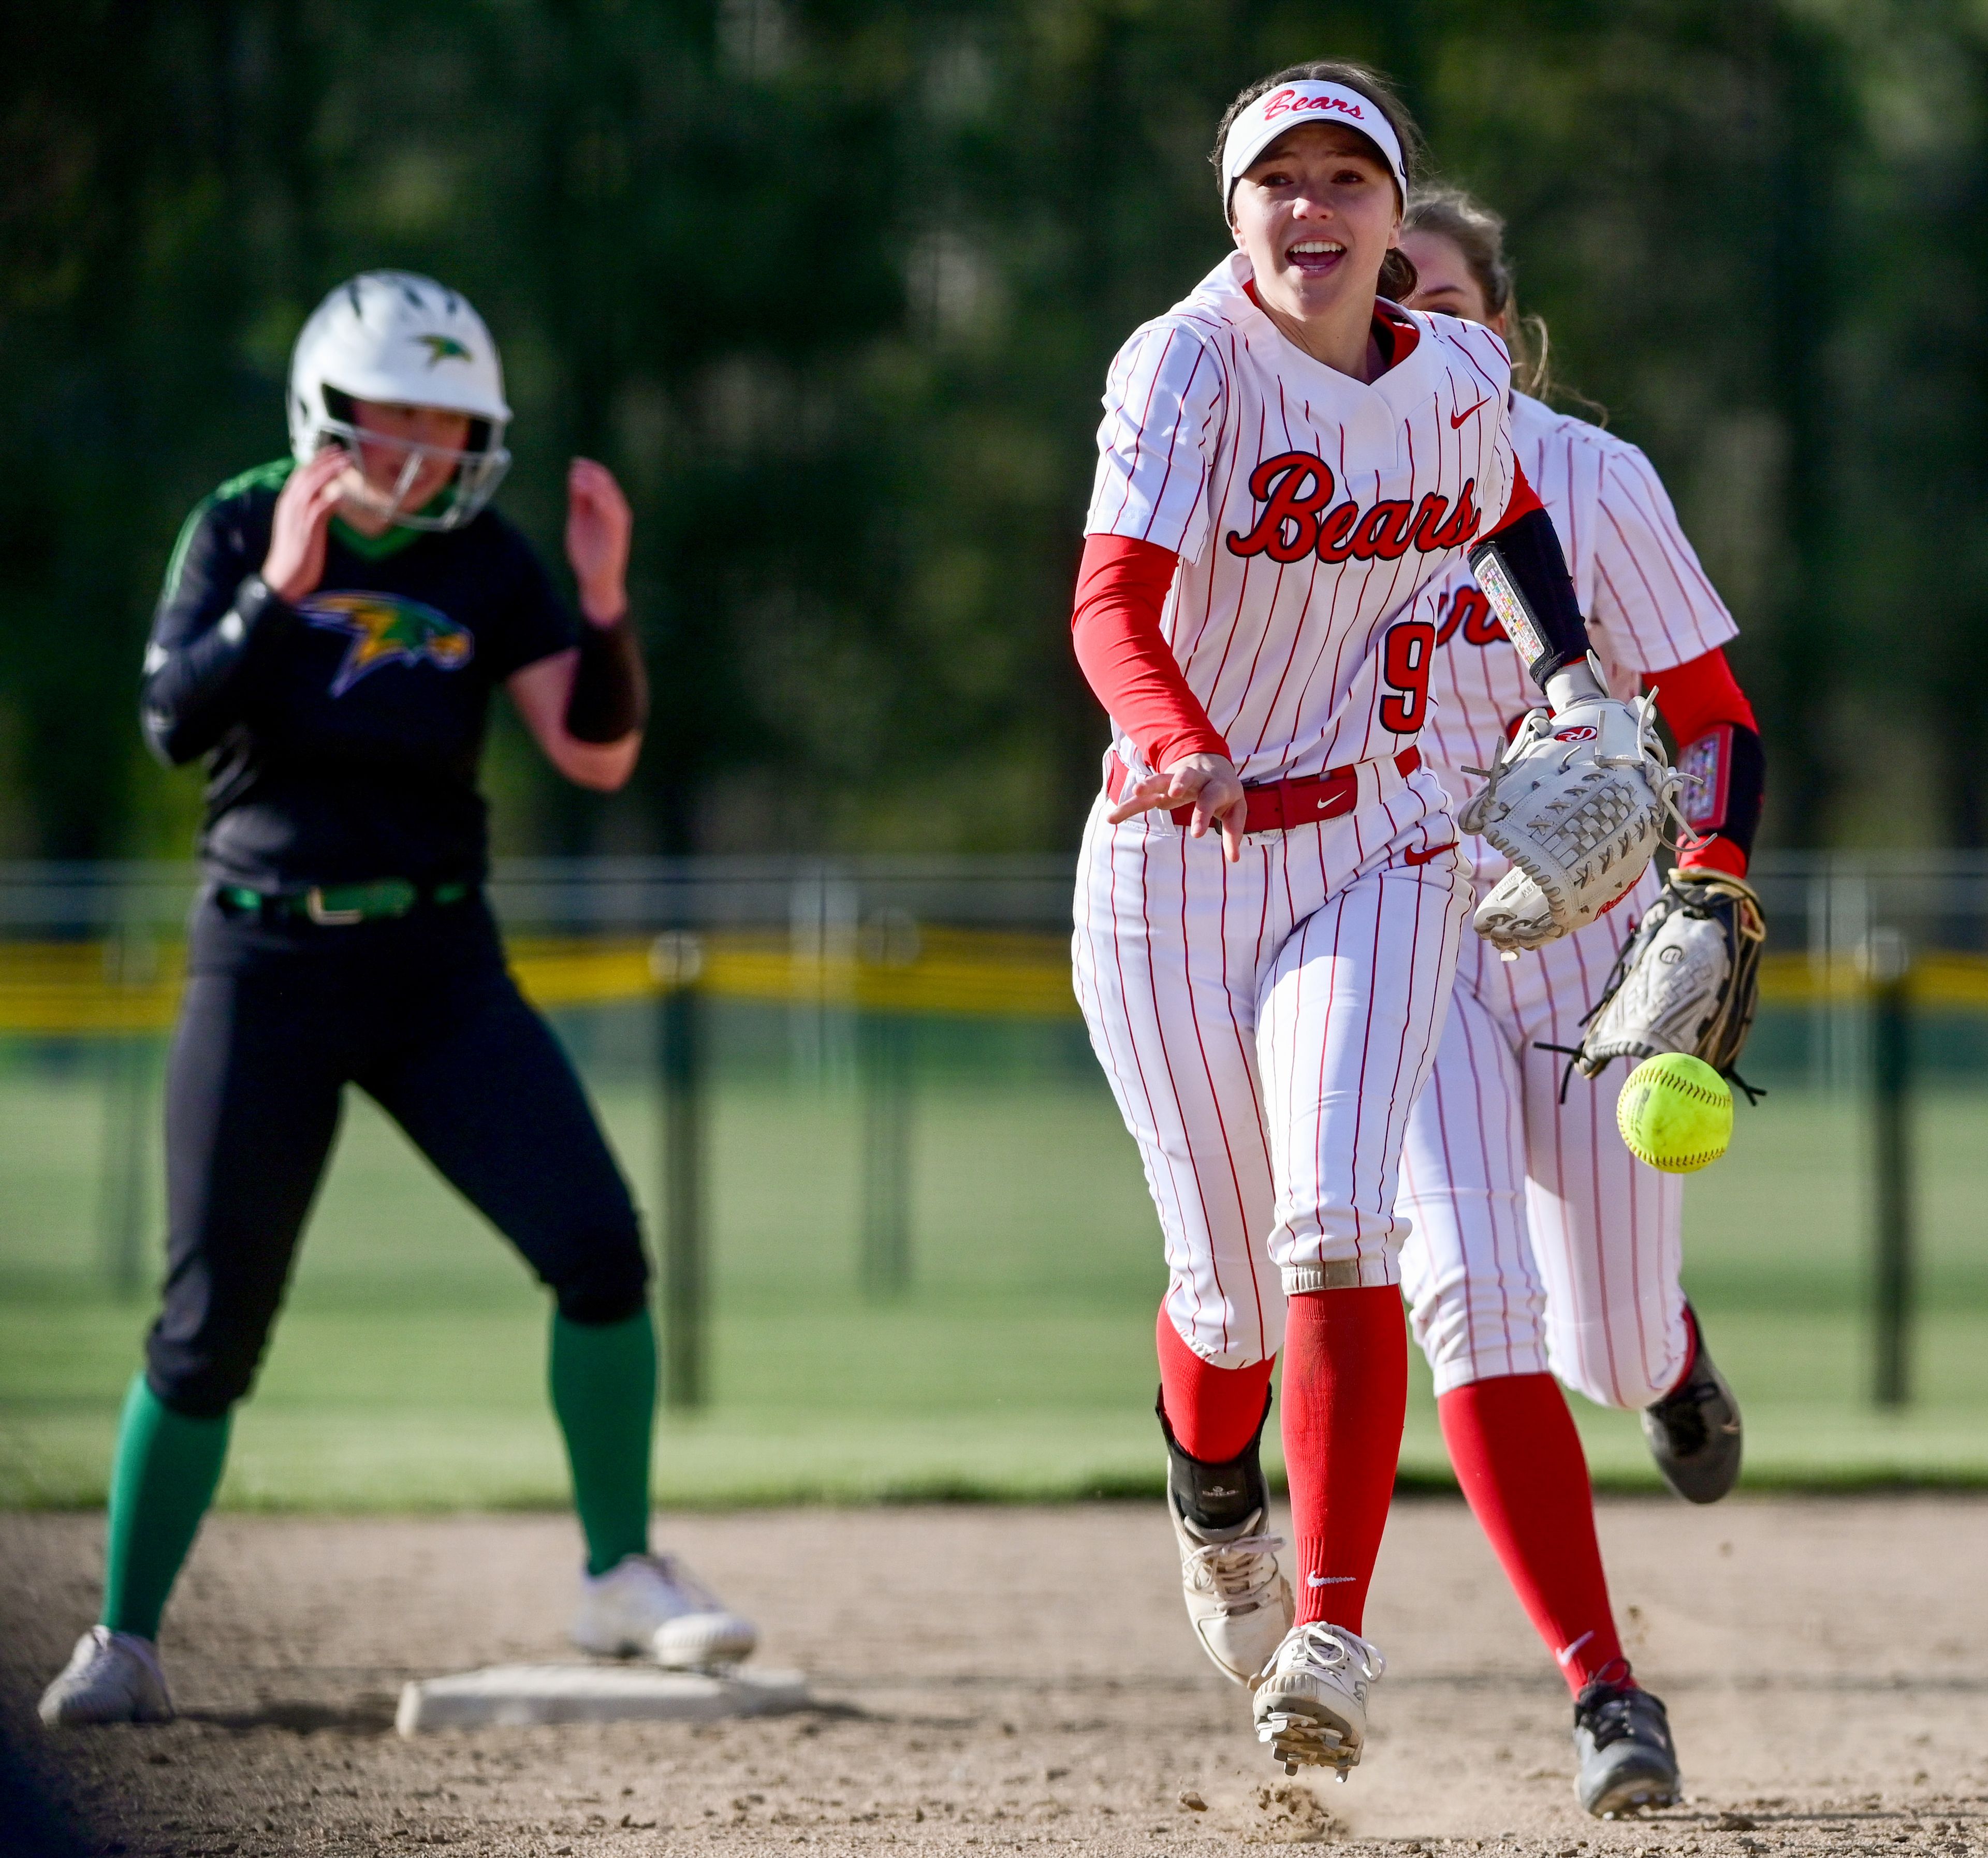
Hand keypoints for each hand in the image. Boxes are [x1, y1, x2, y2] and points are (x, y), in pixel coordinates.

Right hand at [261, 446, 352, 602]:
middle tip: (342, 452)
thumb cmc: (295, 555)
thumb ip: (311, 511)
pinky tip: (343, 491)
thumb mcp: (301, 528)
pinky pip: (320, 507)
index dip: (316, 462)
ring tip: (346, 463)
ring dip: (331, 472)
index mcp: (287, 503)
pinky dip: (331, 497)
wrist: (284, 577)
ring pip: (313, 486)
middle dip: (325, 461)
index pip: (300, 475)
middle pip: (307, 475)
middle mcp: (290, 505)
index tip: (330, 452)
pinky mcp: (308, 529)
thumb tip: (328, 499)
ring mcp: (298, 516)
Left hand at [566, 457, 631, 625]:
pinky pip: (611, 510)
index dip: (589, 470)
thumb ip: (578, 502)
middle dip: (591, 473)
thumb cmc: (587, 553)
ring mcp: (617, 521)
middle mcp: (615, 512)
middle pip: (606, 485)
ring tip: (578, 476)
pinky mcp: (618, 531)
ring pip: (609, 495)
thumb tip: (574, 478)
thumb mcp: (579, 521)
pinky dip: (600, 498)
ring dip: (594, 483)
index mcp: (606, 508)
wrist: (597, 579)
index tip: (575, 462)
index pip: (601, 482)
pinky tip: (587, 490)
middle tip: (577, 464)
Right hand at [1106, 753, 1246, 861]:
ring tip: (1135, 792)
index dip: (1203, 813)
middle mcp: (1195, 778)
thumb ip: (1233, 832)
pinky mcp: (1160, 786)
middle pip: (1185, 776)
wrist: (1210, 759)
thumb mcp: (1235, 808)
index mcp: (1216, 784)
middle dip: (1178, 782)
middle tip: (1173, 792)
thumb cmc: (1223, 791)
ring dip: (1149, 784)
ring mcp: (1175, 779)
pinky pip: (1143, 796)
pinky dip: (1128, 805)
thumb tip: (1233, 859)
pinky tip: (1112, 817)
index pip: (1210, 797)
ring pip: (1161, 778)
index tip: (1196, 834)